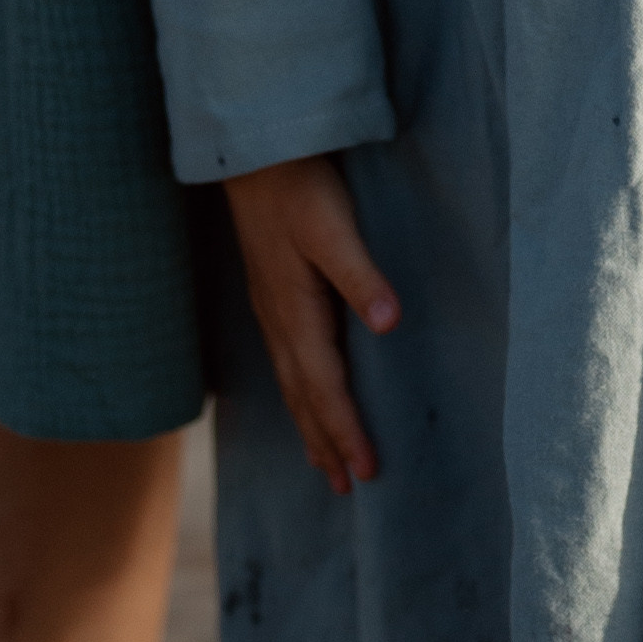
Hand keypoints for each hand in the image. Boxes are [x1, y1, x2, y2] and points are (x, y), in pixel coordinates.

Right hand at [224, 156, 400, 493]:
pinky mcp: (270, 295)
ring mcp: (270, 309)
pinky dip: (297, 393)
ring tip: (323, 464)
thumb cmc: (299, 186)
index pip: (326, 388)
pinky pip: (285, 362)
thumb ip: (361, 276)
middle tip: (346, 488)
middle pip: (304, 398)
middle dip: (325, 443)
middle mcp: (279, 321)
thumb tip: (390, 323)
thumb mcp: (333, 227)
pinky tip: (303, 395)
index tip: (367, 472)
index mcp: (296, 313)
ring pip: (291, 384)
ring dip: (309, 426)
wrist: (252, 153)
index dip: (347, 431)